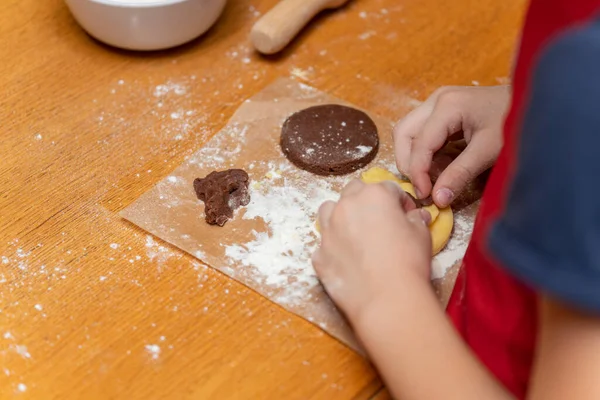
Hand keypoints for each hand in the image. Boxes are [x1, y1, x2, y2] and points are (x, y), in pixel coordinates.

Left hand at [312, 179, 430, 324]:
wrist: (386, 298)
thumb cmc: (408, 262)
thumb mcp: (422, 235)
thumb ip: (416, 220)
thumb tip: (417, 216)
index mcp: (374, 196)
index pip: (388, 188)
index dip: (400, 201)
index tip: (406, 214)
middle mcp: (346, 207)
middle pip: (353, 191)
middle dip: (366, 200)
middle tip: (379, 219)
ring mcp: (328, 230)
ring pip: (329, 211)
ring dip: (341, 216)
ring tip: (356, 233)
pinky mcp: (319, 254)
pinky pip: (324, 244)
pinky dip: (334, 247)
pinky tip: (347, 260)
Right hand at [393, 85, 509, 206]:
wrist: (538, 103)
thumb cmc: (515, 122)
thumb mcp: (488, 151)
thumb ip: (460, 174)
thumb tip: (438, 200)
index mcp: (447, 106)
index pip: (419, 144)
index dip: (418, 173)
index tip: (426, 197)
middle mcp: (437, 100)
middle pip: (404, 133)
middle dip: (408, 163)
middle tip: (422, 187)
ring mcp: (439, 103)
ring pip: (409, 132)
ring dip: (415, 158)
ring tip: (431, 179)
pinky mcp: (444, 110)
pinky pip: (422, 133)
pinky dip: (426, 153)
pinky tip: (441, 168)